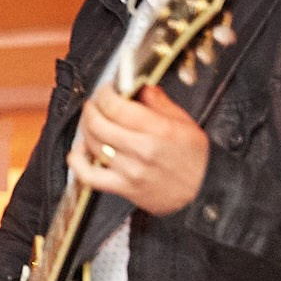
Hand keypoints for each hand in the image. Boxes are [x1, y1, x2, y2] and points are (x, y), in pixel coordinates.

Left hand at [69, 84, 209, 214]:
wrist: (203, 192)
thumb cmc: (196, 159)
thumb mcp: (186, 124)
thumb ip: (160, 104)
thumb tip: (141, 87)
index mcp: (159, 130)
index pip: (118, 107)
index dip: (105, 94)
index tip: (105, 90)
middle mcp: (142, 149)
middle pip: (99, 124)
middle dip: (91, 109)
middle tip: (94, 103)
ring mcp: (129, 170)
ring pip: (92, 144)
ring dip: (85, 130)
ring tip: (90, 122)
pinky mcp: (122, 187)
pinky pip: (89, 175)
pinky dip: (77, 162)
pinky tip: (78, 151)